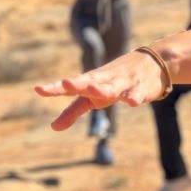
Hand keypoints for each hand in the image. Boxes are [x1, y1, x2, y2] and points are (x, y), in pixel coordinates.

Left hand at [35, 50, 166, 130]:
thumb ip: (73, 112)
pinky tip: (133, 101)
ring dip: (103, 88)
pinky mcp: (140, 89)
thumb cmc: (114, 81)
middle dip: (78, 83)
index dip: (54, 88)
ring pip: (112, 86)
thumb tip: (53, 127)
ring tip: (94, 90)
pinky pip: (137, 94)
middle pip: (89, 82)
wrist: (152, 63)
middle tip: (66, 83)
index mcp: (90, 82)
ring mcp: (122, 83)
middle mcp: (104, 80)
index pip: (70, 87)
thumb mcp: (92, 98)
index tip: (38, 89)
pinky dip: (135, 97)